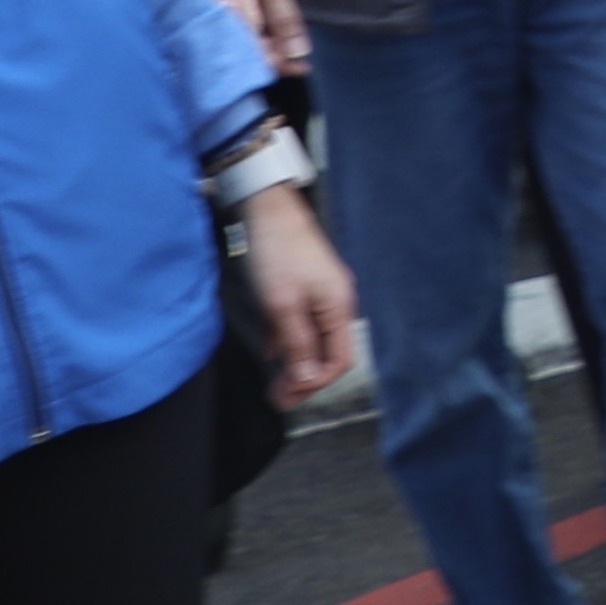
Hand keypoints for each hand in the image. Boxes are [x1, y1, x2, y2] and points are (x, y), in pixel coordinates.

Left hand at [237, 183, 356, 403]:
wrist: (266, 206)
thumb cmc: (277, 251)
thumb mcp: (283, 305)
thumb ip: (298, 344)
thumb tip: (307, 379)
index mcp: (339, 307)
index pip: (339, 361)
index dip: (314, 383)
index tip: (286, 396)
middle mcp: (336, 302)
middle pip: (327, 353)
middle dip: (304, 378)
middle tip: (277, 397)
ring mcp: (322, 292)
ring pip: (313, 339)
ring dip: (295, 362)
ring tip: (273, 381)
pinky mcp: (307, 284)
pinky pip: (303, 322)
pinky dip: (288, 340)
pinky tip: (271, 349)